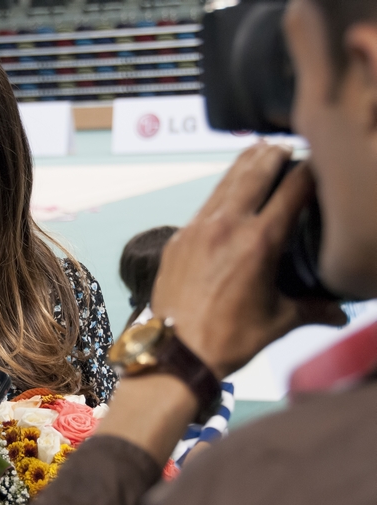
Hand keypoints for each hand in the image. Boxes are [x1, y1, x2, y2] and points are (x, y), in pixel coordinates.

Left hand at [152, 143, 345, 377]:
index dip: (310, 171)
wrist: (175, 350)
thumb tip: (339, 313)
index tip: (319, 163)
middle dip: (274, 155)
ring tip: (258, 150)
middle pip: (255, 173)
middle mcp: (227, 227)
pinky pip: (204, 205)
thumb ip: (313, 310)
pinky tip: (227, 189)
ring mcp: (198, 229)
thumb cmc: (226, 339)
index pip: (292, 191)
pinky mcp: (178, 239)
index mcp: (259, 242)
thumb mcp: (277, 322)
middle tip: (287, 144)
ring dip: (244, 165)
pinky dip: (220, 191)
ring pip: (225, 183)